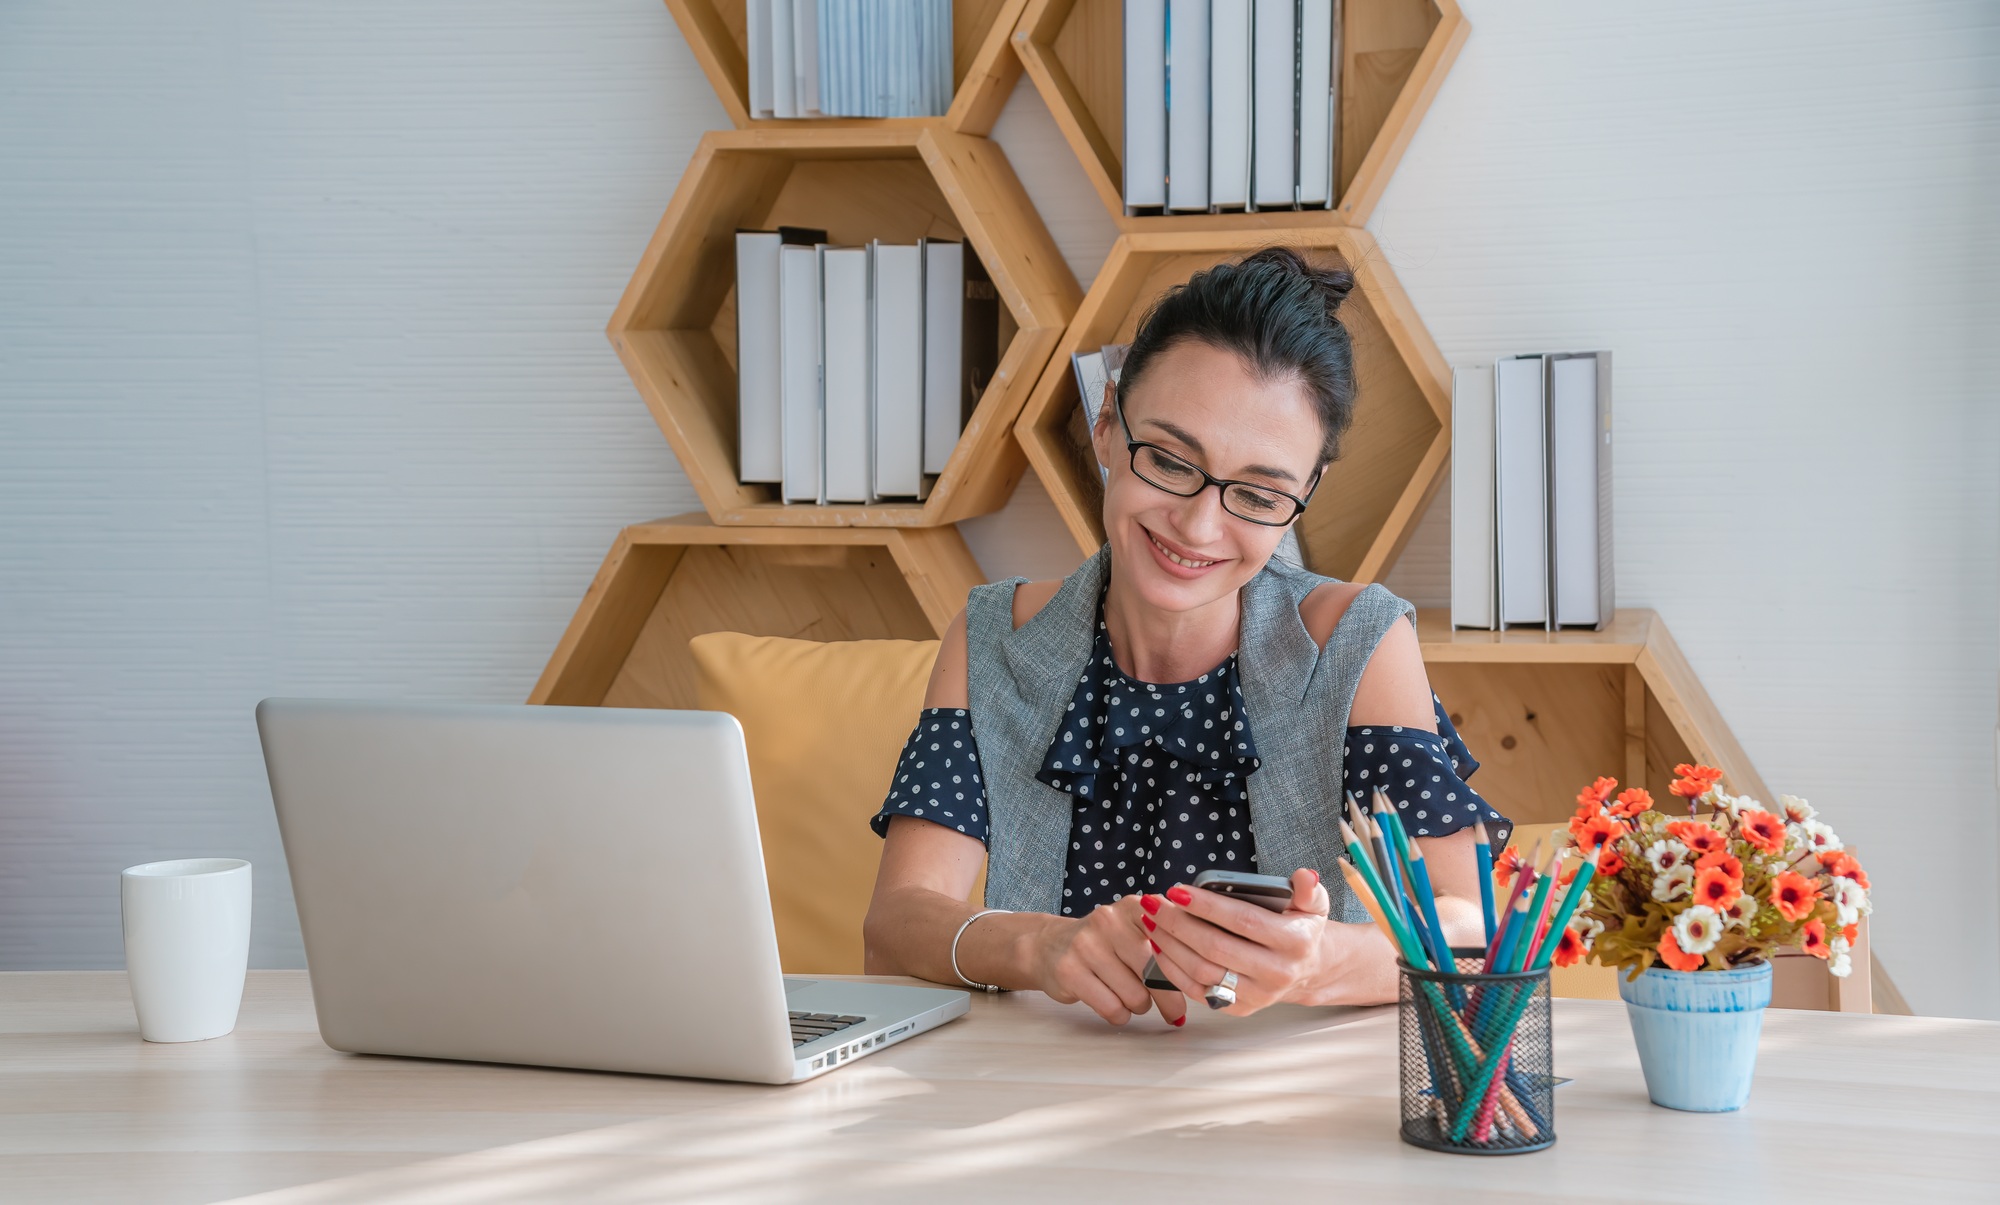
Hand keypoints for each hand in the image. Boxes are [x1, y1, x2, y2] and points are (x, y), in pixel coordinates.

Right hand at [1030, 895, 1187, 1027]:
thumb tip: (1207, 978)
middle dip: (1170, 1000)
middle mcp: (1109, 920)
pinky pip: (1112, 1008)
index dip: (1190, 972)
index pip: (1174, 943)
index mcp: (1134, 907)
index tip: (1200, 990)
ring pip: (1136, 996)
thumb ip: (1167, 943)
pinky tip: (1114, 1005)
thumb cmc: (1105, 945)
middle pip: (1156, 972)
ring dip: (1140, 1007)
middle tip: (1175, 1013)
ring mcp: (1086, 945)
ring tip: (1132, 998)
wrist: (1049, 945)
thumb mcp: (1134, 930)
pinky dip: (1120, 1015)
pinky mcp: (1069, 971)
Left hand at [1142, 868, 1331, 1014]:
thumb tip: (1303, 876)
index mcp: (1295, 943)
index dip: (1207, 906)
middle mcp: (1277, 973)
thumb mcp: (1313, 905)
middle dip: (1178, 923)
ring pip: (1202, 971)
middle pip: (1216, 948)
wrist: (1306, 969)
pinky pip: (1197, 991)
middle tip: (1154, 903)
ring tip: (1151, 921)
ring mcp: (1257, 995)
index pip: (1243, 921)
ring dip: (1170, 945)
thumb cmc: (1299, 929)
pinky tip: (1159, 946)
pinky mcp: (1239, 1008)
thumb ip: (1308, 889)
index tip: (1177, 890)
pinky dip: (1173, 969)